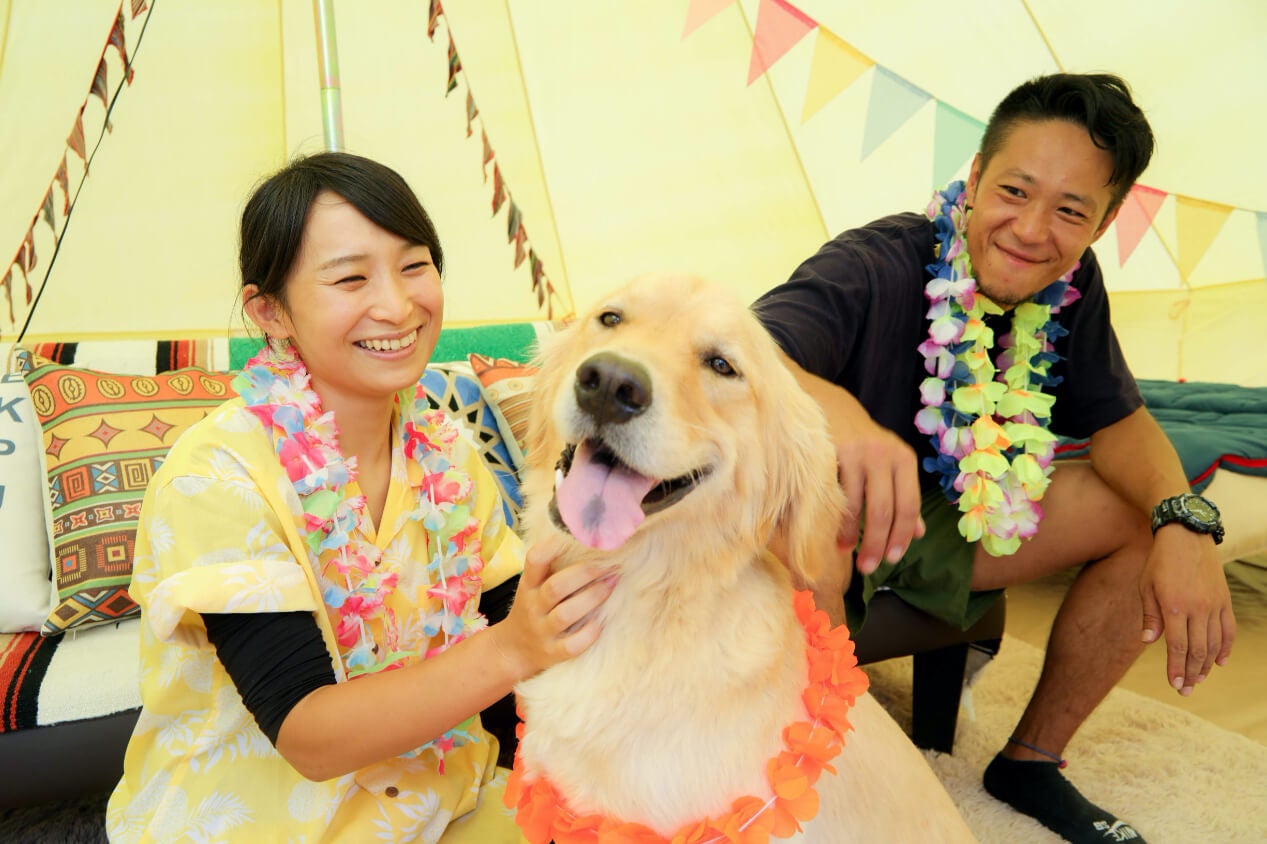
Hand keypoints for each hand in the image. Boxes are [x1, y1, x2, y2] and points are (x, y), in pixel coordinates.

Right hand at [492, 541, 617, 681]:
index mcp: (528, 586)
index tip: (572, 538)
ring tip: (611, 585)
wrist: (513, 650)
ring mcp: (542, 631)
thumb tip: (588, 539)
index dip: (551, 548)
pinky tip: (601, 623)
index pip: (533, 562)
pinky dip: (589, 634)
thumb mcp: (533, 586)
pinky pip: (572, 645)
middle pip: (555, 588)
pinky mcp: (552, 653)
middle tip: (608, 565)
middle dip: (584, 574)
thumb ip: (551, 567)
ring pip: (565, 615)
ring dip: (591, 599)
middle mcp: (533, 607)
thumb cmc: (533, 609)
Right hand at [833, 410, 924, 575]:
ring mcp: (856, 453)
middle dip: (877, 544)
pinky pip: (834, 494)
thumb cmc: (865, 444)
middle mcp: (884, 455)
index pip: (908, 506)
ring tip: (846, 551)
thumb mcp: (891, 464)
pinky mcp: (831, 453)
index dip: (901, 537)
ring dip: (851, 535)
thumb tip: (918, 534)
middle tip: (868, 568)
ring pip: (857, 505)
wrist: (832, 408)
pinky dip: (834, 518)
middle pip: (884, 510)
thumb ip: (904, 496)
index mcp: (904, 460)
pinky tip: (831, 532)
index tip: (892, 560)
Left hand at [1139, 525, 1235, 694]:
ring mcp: (1214, 605)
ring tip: (1198, 680)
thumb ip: (1150, 616)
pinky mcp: (1224, 600)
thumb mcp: (1146, 587)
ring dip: (1206, 665)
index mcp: (1174, 606)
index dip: (1177, 669)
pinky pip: (1228, 630)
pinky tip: (1219, 662)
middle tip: (1186, 691)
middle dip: (1191, 674)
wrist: (1186, 536)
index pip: (1178, 647)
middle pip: (1197, 651)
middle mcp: (1197, 608)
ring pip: (1214, 644)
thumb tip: (1149, 642)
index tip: (1175, 685)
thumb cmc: (1159, 562)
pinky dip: (1225, 648)